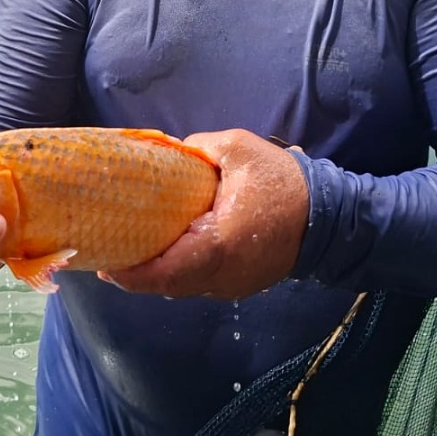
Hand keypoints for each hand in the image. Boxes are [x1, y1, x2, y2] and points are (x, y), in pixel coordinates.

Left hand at [103, 129, 308, 300]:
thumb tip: (171, 150)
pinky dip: (182, 274)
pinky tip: (170, 253)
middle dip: (137, 277)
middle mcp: (221, 276)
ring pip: (185, 288)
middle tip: (112, 258)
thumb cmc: (283, 183)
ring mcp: (234, 285)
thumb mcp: (238, 149)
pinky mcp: (244, 285)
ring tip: (135, 254)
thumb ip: (198, 147)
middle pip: (168, 286)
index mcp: (216, 246)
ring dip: (159, 276)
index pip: (163, 273)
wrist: (330, 216)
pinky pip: (203, 283)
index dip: (131, 274)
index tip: (106, 264)